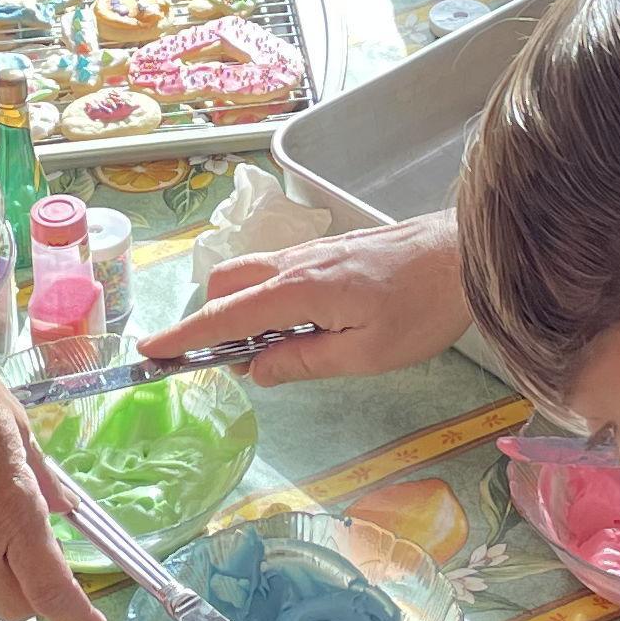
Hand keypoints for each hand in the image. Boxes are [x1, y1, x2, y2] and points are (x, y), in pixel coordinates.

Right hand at [137, 216, 468, 383]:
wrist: (468, 254)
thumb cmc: (422, 309)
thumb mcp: (365, 354)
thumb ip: (303, 360)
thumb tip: (255, 370)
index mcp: (298, 289)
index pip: (224, 316)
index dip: (185, 336)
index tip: (150, 351)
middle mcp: (296, 263)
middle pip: (227, 285)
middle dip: (210, 319)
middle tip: (225, 360)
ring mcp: (314, 251)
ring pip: (254, 275)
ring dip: (243, 309)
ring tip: (272, 349)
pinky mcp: (333, 249)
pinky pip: (279, 271)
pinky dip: (268, 298)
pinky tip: (301, 324)